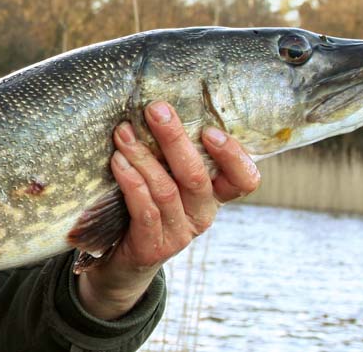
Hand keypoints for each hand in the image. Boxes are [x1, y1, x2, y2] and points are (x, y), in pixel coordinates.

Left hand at [76, 101, 260, 319]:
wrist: (123, 260)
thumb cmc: (147, 204)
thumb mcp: (166, 176)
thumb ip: (170, 151)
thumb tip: (158, 102)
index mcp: (214, 196)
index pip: (244, 179)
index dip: (233, 156)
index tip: (210, 130)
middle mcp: (202, 214)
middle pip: (197, 176)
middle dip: (175, 139)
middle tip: (155, 109)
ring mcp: (180, 233)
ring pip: (167, 190)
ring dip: (142, 157)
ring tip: (123, 133)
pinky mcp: (153, 246)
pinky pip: (145, 209)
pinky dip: (131, 183)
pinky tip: (118, 162)